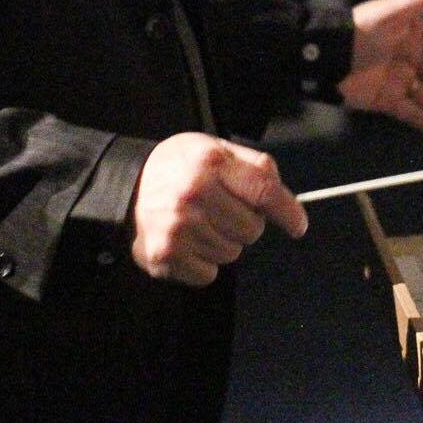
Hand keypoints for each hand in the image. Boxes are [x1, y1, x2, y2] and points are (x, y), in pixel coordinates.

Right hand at [129, 134, 307, 286]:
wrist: (125, 186)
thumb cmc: (178, 167)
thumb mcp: (214, 148)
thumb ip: (252, 165)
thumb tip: (284, 196)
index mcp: (211, 164)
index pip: (264, 191)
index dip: (288, 212)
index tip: (298, 226)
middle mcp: (194, 195)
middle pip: (252, 229)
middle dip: (245, 223)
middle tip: (223, 211)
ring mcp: (178, 228)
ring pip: (232, 254)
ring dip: (223, 243)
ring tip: (201, 223)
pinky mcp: (165, 256)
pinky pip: (208, 274)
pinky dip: (203, 263)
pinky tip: (189, 241)